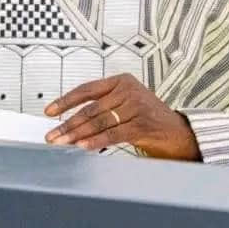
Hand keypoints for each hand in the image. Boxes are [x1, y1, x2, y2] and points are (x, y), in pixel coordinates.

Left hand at [44, 73, 200, 160]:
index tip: (49, 111)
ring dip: (77, 134)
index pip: (87, 89)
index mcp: (121, 81)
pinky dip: (96, 141)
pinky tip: (83, 146)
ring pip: (99, 122)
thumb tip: (72, 122)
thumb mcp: (126, 105)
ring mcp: (136, 106)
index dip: (66, 101)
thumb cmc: (149, 119)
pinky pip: (113, 134)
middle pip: (90, 108)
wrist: (180, 133)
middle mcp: (128, 90)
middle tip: (52, 135)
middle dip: (68, 123)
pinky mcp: (142, 124)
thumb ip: (104, 107)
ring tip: (62, 142)